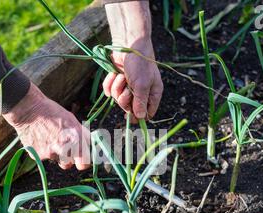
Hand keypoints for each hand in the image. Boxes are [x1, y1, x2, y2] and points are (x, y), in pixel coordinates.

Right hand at [3, 83, 90, 169]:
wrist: (28, 109)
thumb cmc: (52, 112)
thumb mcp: (72, 120)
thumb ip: (82, 135)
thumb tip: (90, 146)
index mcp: (75, 139)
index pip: (84, 162)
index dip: (83, 161)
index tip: (82, 159)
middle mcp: (63, 148)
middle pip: (69, 164)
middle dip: (69, 159)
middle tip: (66, 150)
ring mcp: (50, 153)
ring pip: (56, 161)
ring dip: (56, 154)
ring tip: (51, 139)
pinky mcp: (38, 155)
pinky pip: (44, 157)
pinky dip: (44, 150)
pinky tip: (41, 138)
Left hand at [104, 1, 162, 121]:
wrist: (127, 43)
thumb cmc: (140, 63)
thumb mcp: (142, 85)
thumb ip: (140, 102)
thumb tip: (140, 118)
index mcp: (152, 94)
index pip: (147, 113)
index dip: (139, 116)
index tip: (131, 118)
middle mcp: (141, 92)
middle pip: (129, 108)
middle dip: (125, 99)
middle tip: (127, 89)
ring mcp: (128, 86)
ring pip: (118, 98)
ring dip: (117, 87)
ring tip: (121, 76)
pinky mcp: (117, 81)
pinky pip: (109, 90)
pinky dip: (109, 83)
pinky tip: (113, 74)